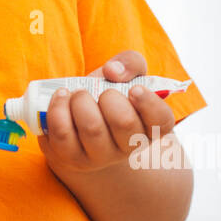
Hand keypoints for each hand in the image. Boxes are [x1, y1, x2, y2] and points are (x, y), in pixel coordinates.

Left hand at [36, 50, 175, 174]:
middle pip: (123, 122)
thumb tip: (113, 70)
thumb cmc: (109, 96)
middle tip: (100, 92)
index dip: (149, 103)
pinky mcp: (71, 158)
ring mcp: (99, 157)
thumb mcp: (126, 75)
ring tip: (78, 94)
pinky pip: (62, 133)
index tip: (134, 89)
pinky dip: (58, 107)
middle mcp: (129, 147)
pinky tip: (62, 98)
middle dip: (108, 97)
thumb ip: (129, 63)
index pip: (161, 121)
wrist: (79, 122)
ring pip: (91, 128)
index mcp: (149, 126)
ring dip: (80, 100)